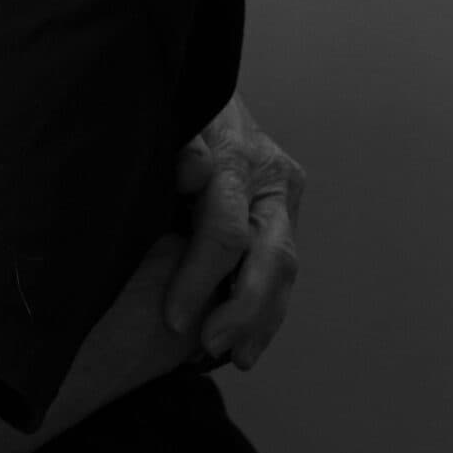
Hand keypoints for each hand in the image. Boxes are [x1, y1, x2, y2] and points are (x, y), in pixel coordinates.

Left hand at [163, 96, 303, 368]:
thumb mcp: (169, 124)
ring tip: (237, 358)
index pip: (227, 229)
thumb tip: (192, 171)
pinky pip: (279, 272)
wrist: (198, 94)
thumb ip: (178, 148)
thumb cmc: (170, 112)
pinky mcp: (281, 217)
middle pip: (273, 257)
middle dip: (244, 310)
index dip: (199, 276)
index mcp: (242, 157)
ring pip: (284, 270)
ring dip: (261, 320)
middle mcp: (273, 181)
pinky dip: (264, 311)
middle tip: (211, 348)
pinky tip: (246, 345)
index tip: (174, 318)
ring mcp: (283, 201)